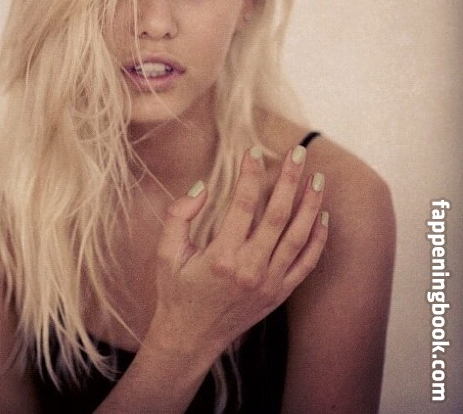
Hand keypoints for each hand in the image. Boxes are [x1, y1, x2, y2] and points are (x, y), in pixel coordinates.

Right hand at [148, 144, 327, 358]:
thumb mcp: (166, 253)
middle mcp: (250, 269)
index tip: (254, 150)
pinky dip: (317, 239)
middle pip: (277, 214)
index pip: (242, 203)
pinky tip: (322, 216)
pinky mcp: (279, 294)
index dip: (250, 173)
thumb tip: (202, 186)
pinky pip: (306, 263)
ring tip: (318, 177)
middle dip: (289, 178)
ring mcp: (269, 283)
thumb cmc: (176, 292)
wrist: (190, 339)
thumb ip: (180, 216)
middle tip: (299, 151)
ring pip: (298, 236)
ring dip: (310, 204)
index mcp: (221, 256)